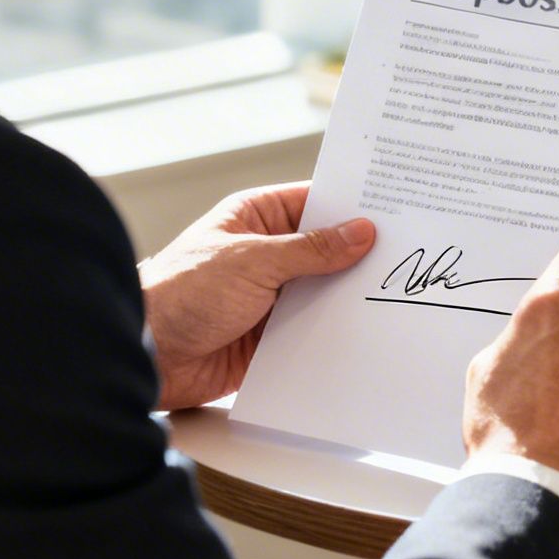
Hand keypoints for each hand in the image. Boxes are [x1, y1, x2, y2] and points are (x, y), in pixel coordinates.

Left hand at [140, 183, 375, 411]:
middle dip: (362, 255)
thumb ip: (312, 250)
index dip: (354, 204)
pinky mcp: (273, 337)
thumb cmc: (181, 293)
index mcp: (257, 218)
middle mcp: (267, 254)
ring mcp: (271, 296)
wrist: (147, 356)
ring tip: (398, 294)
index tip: (398, 207)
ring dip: (351, 297)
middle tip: (410, 253)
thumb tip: (361, 233)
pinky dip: (337, 333)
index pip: (316, 202)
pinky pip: (315, 330)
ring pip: (325, 291)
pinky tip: (369, 333)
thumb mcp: (252, 261)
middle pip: (327, 249)